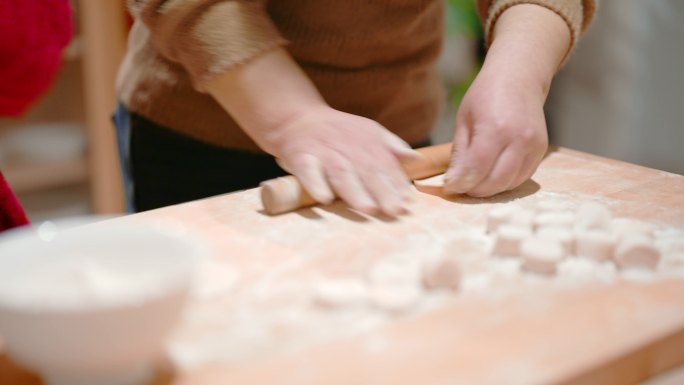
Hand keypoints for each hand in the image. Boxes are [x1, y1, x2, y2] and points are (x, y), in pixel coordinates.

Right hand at [269, 106, 416, 214]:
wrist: (297, 119)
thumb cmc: (338, 132)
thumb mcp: (368, 132)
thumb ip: (392, 147)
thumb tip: (417, 158)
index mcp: (367, 143)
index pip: (386, 164)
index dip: (396, 182)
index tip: (407, 201)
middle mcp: (347, 148)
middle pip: (367, 171)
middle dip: (382, 191)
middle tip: (394, 210)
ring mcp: (324, 154)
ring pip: (341, 174)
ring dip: (355, 191)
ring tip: (368, 208)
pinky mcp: (301, 159)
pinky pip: (308, 172)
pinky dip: (315, 184)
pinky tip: (324, 198)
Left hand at [443, 64, 547, 196]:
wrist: (519, 77)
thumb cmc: (486, 95)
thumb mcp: (464, 119)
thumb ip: (459, 152)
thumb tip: (452, 181)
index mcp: (495, 128)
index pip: (477, 168)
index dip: (461, 182)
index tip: (450, 186)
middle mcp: (519, 139)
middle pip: (495, 181)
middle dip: (474, 190)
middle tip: (461, 187)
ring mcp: (534, 146)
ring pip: (509, 183)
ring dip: (489, 190)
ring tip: (474, 183)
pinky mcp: (541, 151)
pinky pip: (521, 178)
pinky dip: (505, 183)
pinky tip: (491, 176)